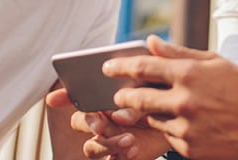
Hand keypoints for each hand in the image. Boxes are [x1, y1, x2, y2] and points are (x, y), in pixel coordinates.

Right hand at [45, 88, 168, 159]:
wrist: (183, 118)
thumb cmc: (165, 94)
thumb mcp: (155, 85)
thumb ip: (140, 87)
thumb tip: (120, 106)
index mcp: (103, 96)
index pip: (77, 94)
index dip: (63, 96)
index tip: (54, 99)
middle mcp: (102, 118)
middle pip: (80, 122)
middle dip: (89, 122)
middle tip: (102, 124)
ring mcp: (109, 138)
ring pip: (91, 146)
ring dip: (105, 143)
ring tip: (129, 139)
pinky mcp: (120, 155)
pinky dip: (117, 155)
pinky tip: (133, 148)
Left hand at [102, 35, 237, 159]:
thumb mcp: (213, 61)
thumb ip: (178, 53)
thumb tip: (149, 42)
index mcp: (188, 74)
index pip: (142, 68)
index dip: (119, 66)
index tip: (106, 67)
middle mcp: (184, 101)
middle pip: (136, 99)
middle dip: (123, 97)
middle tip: (120, 96)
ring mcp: (186, 128)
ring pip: (153, 120)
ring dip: (152, 114)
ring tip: (167, 109)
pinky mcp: (190, 149)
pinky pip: (169, 138)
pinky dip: (172, 130)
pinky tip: (190, 123)